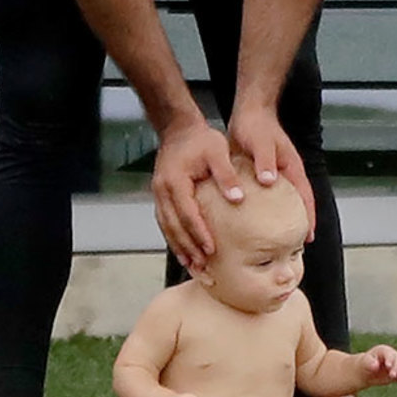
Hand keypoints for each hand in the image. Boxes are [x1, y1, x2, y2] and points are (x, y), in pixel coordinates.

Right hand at [152, 120, 243, 269]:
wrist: (179, 129)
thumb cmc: (201, 139)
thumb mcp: (217, 151)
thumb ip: (226, 175)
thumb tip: (238, 199)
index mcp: (175, 180)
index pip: (187, 213)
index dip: (198, 233)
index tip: (211, 250)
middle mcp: (162, 190)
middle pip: (173, 226)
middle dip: (188, 249)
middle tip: (202, 268)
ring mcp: (158, 194)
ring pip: (167, 227)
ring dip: (179, 248)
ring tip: (193, 267)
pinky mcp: (161, 196)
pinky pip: (166, 222)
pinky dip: (174, 239)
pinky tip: (184, 251)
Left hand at [228, 105, 315, 239]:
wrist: (248, 112)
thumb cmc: (257, 125)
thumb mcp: (262, 142)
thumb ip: (266, 161)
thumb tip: (269, 181)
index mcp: (292, 168)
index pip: (305, 197)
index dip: (309, 217)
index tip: (309, 237)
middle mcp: (285, 174)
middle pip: (297, 203)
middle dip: (298, 223)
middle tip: (294, 245)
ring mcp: (274, 175)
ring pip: (281, 202)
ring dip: (280, 218)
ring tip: (274, 239)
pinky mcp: (260, 175)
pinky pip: (265, 197)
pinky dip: (263, 210)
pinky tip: (253, 221)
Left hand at [360, 345, 396, 390]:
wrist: (367, 371)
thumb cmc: (365, 365)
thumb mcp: (365, 363)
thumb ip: (369, 362)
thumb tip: (375, 365)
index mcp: (384, 350)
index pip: (390, 353)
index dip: (390, 359)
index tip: (388, 366)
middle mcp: (393, 356)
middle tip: (392, 375)